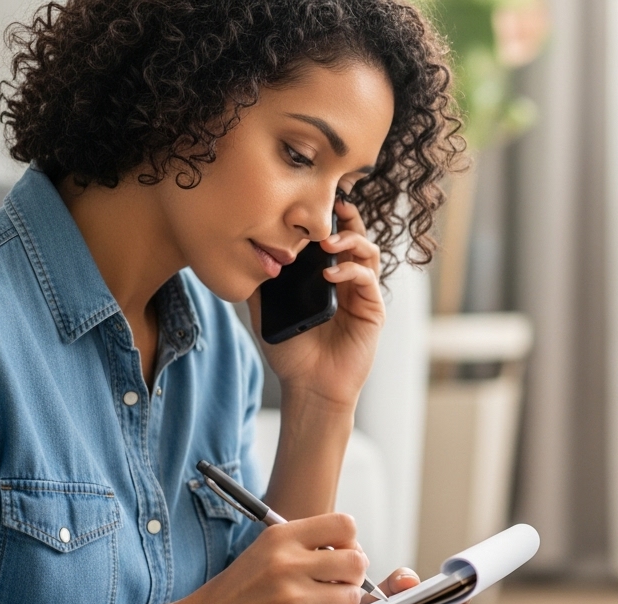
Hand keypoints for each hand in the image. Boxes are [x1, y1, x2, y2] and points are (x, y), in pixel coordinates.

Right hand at [175, 513, 369, 603]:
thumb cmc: (236, 592)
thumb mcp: (265, 551)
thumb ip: (306, 544)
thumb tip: (354, 550)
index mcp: (281, 536)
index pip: (344, 525)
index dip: (350, 541)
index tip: (341, 553)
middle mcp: (288, 563)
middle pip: (356, 561)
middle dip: (354, 574)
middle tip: (339, 582)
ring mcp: (292, 596)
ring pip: (351, 595)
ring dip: (344, 601)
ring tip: (323, 603)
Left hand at [248, 195, 385, 407]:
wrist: (310, 386)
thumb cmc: (291, 353)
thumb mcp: (267, 312)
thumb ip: (261, 286)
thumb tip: (245, 256)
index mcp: (326, 277)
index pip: (331, 239)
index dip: (327, 219)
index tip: (312, 203)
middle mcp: (348, 281)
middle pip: (356, 237)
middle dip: (347, 218)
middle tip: (333, 205)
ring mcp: (362, 294)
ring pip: (368, 252)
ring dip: (351, 240)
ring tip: (328, 240)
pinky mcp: (373, 310)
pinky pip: (368, 280)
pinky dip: (351, 270)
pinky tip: (330, 274)